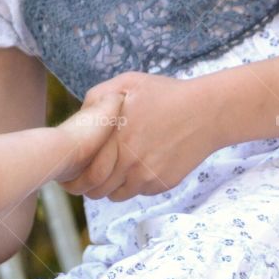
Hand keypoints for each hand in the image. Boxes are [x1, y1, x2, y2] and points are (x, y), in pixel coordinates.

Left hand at [60, 71, 217, 200]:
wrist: (208, 112)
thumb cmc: (166, 94)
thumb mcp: (128, 83)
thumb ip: (98, 97)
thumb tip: (80, 117)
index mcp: (117, 138)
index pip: (85, 171)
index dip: (74, 175)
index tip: (69, 173)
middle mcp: (130, 161)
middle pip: (97, 189)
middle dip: (86, 188)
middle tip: (80, 182)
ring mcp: (148, 175)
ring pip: (116, 195)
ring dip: (108, 188)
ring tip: (107, 174)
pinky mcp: (163, 183)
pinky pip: (138, 192)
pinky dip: (131, 186)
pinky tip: (134, 168)